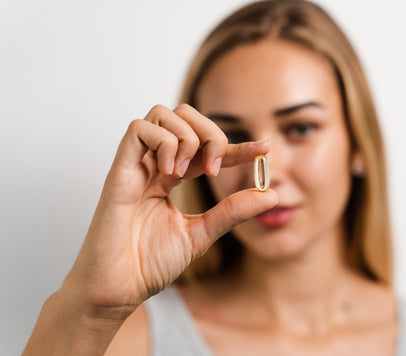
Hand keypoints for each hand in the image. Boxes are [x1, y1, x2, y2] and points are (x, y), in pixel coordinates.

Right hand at [63, 103, 277, 318]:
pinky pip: (138, 129)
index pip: (207, 148)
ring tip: (187, 172)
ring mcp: (136, 165)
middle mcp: (155, 165)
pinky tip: (170, 170)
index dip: (237, 145)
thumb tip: (272, 195)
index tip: (264, 149)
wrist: (118, 288)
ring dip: (186, 136)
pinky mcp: (119, 171)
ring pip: (161, 114)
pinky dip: (163, 141)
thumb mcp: (202, 233)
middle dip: (210, 133)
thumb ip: (232, 211)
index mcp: (171, 177)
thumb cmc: (149, 263)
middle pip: (184, 116)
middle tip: (215, 168)